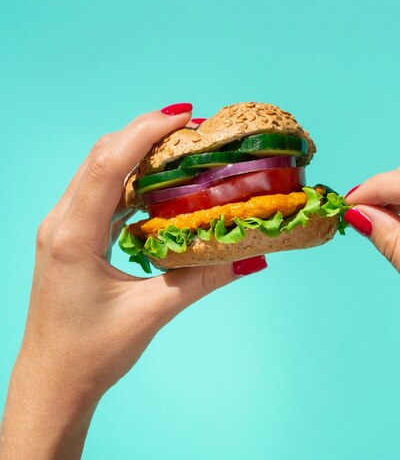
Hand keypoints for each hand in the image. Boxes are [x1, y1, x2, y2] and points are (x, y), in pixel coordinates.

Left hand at [0, 104, 266, 458]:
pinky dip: (133, 179)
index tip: (185, 115)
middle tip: (193, 129)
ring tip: (183, 149)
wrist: (52, 382)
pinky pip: (103, 194)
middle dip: (146, 134)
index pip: (109, 164)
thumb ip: (201, 279)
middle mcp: (62, 223)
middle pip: (102, 156)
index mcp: (73, 236)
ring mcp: (64, 228)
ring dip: (139, 153)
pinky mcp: (72, 238)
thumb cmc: (90, 352)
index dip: (146, 132)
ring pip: (100, 171)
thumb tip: (248, 256)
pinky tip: (162, 184)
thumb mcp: (150, 313)